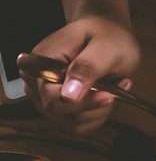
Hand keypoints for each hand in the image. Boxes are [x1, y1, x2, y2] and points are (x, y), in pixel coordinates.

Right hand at [24, 15, 139, 135]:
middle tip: (115, 86)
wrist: (105, 35)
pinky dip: (99, 114)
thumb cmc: (105, 37)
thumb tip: (68, 95)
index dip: (82, 103)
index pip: (52, 98)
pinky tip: (106, 95)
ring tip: (111, 87)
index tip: (109, 96)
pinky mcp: (60, 108)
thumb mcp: (104, 48)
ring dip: (100, 110)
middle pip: (62, 115)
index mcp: (39, 63)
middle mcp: (36, 82)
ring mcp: (46, 97)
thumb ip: (87, 68)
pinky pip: (81, 125)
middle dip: (96, 106)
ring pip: (74, 124)